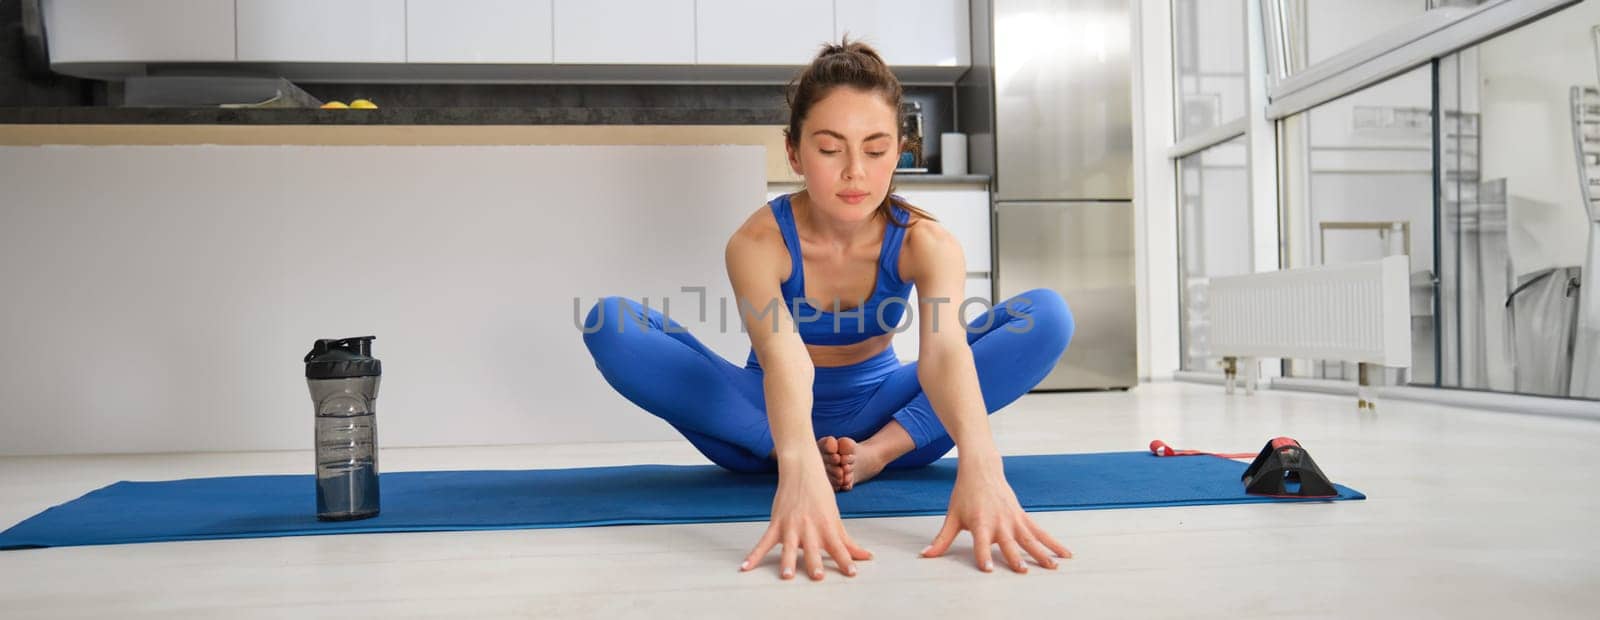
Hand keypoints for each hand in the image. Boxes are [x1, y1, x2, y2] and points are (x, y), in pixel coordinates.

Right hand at [740, 452, 872, 579]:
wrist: (801, 471)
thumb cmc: (821, 497)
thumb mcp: (835, 519)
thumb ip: (848, 542)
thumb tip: (867, 557)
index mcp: (827, 528)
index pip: (839, 547)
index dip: (846, 560)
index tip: (852, 572)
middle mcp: (810, 528)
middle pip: (813, 549)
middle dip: (814, 563)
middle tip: (817, 576)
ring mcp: (791, 526)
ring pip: (789, 547)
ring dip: (787, 561)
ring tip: (786, 576)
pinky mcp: (776, 523)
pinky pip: (764, 542)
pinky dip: (754, 555)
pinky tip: (745, 567)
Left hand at [920, 462, 1070, 571]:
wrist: (982, 468)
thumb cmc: (965, 494)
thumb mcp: (952, 516)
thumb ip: (942, 539)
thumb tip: (925, 556)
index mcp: (980, 522)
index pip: (980, 543)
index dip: (983, 555)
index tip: (987, 569)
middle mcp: (999, 522)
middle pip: (1008, 542)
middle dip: (1015, 557)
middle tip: (1022, 571)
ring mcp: (1014, 519)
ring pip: (1030, 538)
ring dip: (1041, 553)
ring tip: (1052, 567)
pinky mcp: (1022, 516)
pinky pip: (1040, 531)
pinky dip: (1053, 542)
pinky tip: (1065, 554)